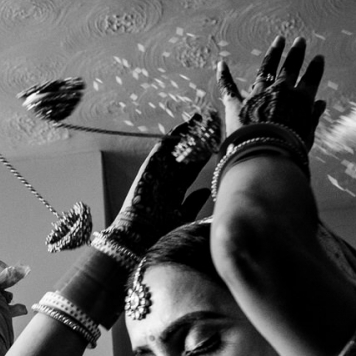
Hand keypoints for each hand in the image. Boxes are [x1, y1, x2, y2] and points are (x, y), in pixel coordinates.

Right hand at [106, 110, 220, 250]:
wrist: (140, 235)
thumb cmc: (159, 231)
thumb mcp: (183, 216)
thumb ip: (193, 202)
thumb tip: (205, 191)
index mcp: (175, 189)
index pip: (192, 167)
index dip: (203, 155)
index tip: (216, 143)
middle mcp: (167, 178)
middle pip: (184, 154)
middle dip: (196, 140)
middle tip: (209, 125)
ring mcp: (157, 172)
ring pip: (173, 149)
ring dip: (185, 134)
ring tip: (198, 120)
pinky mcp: (148, 168)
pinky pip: (160, 149)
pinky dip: (171, 138)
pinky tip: (182, 127)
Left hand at [218, 36, 327, 146]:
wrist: (262, 155)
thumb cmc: (289, 150)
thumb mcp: (307, 136)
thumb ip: (312, 118)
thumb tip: (320, 103)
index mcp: (300, 99)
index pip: (311, 79)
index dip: (315, 68)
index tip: (318, 58)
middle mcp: (280, 91)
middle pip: (290, 68)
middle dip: (296, 53)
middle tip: (300, 41)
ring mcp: (258, 94)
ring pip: (267, 68)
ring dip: (274, 53)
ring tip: (279, 40)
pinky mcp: (236, 104)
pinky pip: (228, 87)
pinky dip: (223, 76)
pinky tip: (221, 64)